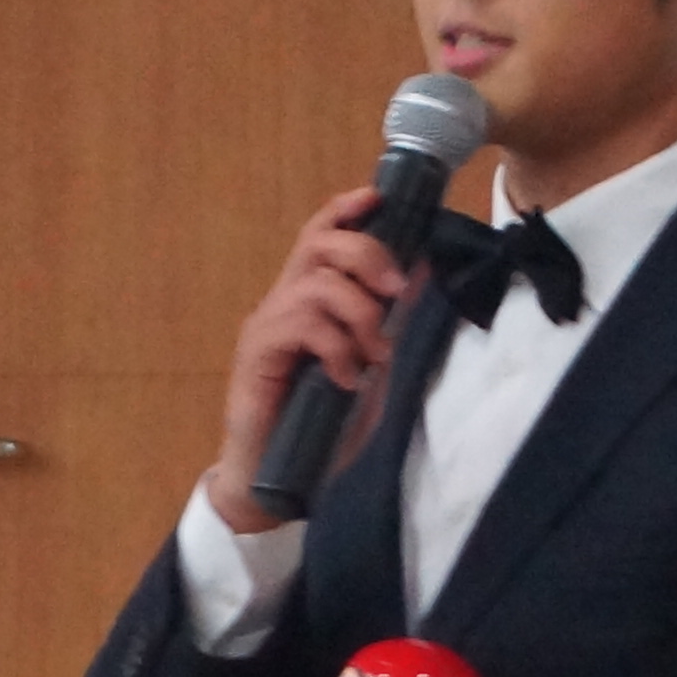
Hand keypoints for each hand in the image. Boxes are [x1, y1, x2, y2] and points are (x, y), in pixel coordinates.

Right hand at [202, 181, 425, 530]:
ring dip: (359, 316)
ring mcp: (266, 327)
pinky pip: (303, 326)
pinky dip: (336, 348)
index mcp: (307, 299)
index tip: (378, 197)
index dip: (346, 209)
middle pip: (319, 243)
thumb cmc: (321, 424)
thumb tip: (419, 272)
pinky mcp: (257, 354)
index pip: (319, 234)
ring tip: (372, 357)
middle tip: (395, 292)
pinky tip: (345, 379)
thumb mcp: (369, 365)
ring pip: (318, 285)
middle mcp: (282, 303)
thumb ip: (388, 323)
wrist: (276, 478)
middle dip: (366, 254)